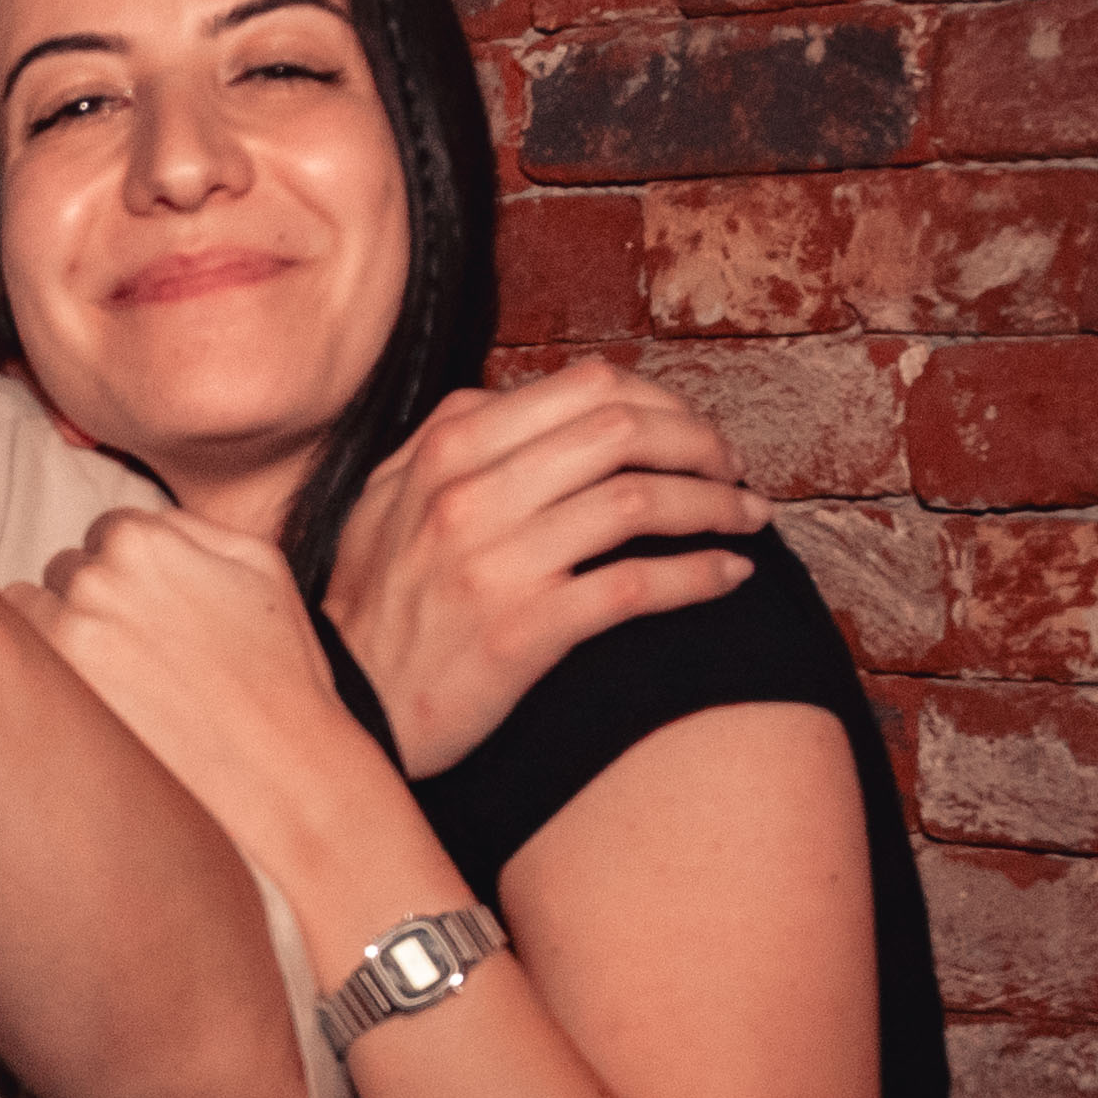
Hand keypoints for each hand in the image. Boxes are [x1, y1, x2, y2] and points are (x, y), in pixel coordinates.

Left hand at [19, 506, 385, 891]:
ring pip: (32, 612)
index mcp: (142, 538)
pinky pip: (18, 661)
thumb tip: (149, 525)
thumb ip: (191, 529)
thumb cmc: (279, 668)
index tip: (151, 607)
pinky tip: (83, 696)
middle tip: (138, 648)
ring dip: (60, 633)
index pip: (106, 533)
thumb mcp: (259, 564)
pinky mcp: (53, 690)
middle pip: (67, 570)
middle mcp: (94, 577)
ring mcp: (66, 634)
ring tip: (113, 676)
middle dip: (95, 600)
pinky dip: (41, 672)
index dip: (131, 572)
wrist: (277, 764)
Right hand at [324, 358, 766, 776]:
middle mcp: (469, 495)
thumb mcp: (385, 502)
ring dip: (715, 504)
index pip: (585, 387)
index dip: (660, 401)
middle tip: (732, 469)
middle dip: (700, 443)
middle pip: (623, 431)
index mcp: (445, 449)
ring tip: (748, 518)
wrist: (349, 710)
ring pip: (639, 500)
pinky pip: (635, 585)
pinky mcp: (522, 631)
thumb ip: (449, 441)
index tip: (689, 432)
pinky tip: (730, 577)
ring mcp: (496, 563)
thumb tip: (519, 398)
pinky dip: (699, 575)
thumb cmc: (374, 609)